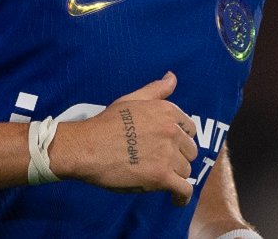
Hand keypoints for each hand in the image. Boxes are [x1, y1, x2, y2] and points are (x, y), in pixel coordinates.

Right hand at [49, 71, 198, 205]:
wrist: (87, 147)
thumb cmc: (106, 123)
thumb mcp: (132, 100)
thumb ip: (155, 90)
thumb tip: (172, 77)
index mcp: (167, 111)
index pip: (189, 129)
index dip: (180, 140)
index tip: (170, 147)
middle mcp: (172, 131)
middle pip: (190, 151)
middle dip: (179, 158)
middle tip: (161, 163)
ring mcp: (167, 154)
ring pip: (186, 171)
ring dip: (176, 176)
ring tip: (161, 179)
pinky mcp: (161, 177)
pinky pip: (184, 190)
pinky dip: (182, 197)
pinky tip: (177, 200)